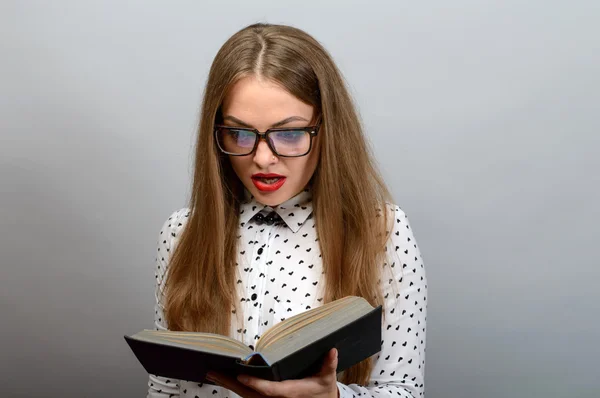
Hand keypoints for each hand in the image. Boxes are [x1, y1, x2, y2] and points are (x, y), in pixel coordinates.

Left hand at [206, 348, 339, 397]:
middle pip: (249, 395)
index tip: (240, 374)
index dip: (254, 383)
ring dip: (229, 385)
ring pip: (246, 397)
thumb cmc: (323, 392)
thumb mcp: (327, 379)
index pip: (269, 391)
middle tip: (212, 372)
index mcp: (289, 394)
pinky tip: (226, 380)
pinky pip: (249, 397)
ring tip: (213, 374)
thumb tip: (332, 350)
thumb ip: (328, 365)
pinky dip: (236, 388)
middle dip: (230, 384)